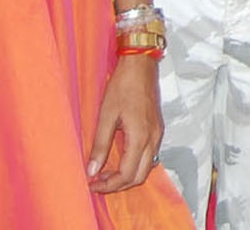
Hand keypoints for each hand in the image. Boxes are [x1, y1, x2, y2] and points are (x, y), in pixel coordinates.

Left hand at [88, 54, 163, 192]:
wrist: (141, 65)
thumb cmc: (123, 86)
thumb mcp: (106, 115)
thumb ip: (100, 145)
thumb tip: (92, 170)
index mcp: (140, 137)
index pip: (127, 175)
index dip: (109, 185)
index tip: (92, 183)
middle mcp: (153, 139)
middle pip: (139, 176)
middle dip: (118, 185)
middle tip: (98, 181)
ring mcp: (157, 134)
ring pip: (146, 167)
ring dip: (127, 175)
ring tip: (106, 172)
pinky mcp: (157, 129)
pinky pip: (149, 156)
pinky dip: (134, 164)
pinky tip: (120, 158)